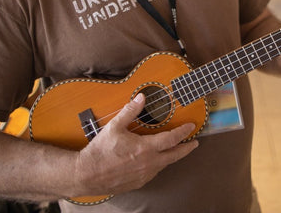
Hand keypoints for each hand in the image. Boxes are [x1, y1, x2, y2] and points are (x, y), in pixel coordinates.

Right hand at [74, 94, 197, 195]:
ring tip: (177, 149)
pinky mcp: (137, 183)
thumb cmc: (100, 151)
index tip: (192, 126)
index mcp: (144, 149)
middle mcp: (147, 164)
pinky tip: (158, 160)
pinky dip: (160, 165)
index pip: (171, 139)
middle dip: (187, 148)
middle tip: (195, 143)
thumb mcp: (114, 126)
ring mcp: (143, 175)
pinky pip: (154, 173)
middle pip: (174, 155)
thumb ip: (130, 111)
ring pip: (164, 165)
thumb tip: (141, 97)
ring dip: (173, 156)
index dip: (183, 132)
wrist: (85, 175)